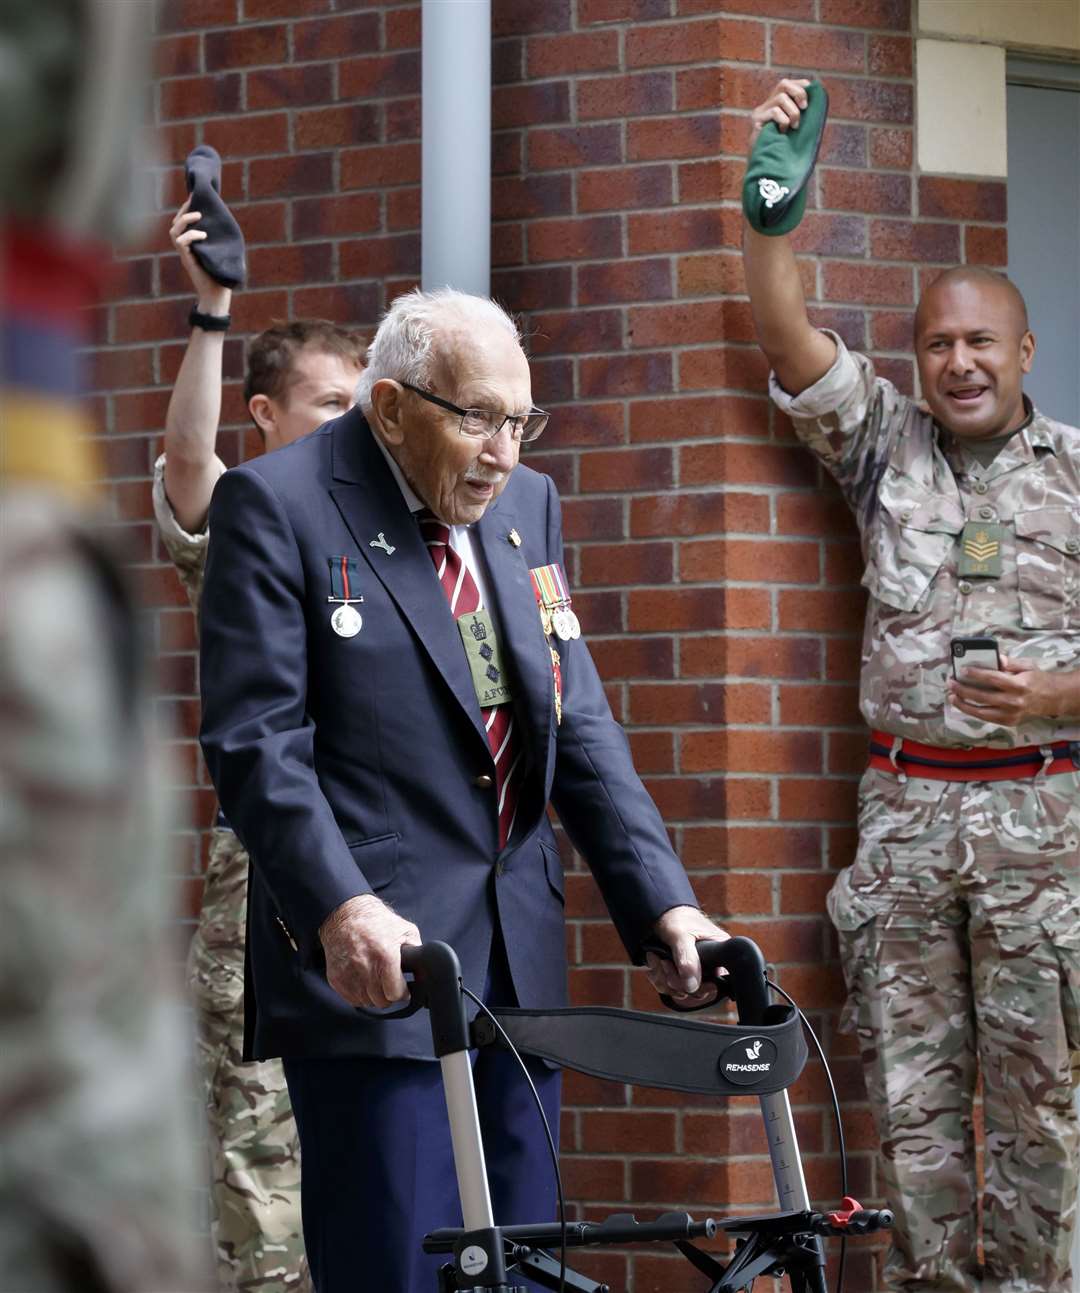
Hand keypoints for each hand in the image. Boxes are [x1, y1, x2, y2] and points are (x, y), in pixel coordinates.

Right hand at [169, 196, 231, 314]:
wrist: (217, 295)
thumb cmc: (222, 275)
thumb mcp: (223, 252)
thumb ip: (221, 239)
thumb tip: (229, 221)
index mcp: (193, 244)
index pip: (184, 223)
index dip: (187, 208)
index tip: (196, 196)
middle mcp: (186, 247)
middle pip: (175, 223)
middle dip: (184, 210)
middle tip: (195, 202)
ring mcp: (185, 253)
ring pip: (174, 230)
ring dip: (185, 220)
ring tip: (199, 215)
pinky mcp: (186, 260)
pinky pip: (180, 242)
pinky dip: (191, 235)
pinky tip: (203, 235)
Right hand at [319, 893, 420, 1008]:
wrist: (345, 914)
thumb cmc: (376, 921)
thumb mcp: (404, 930)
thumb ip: (416, 951)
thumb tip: (423, 972)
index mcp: (385, 955)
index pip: (395, 993)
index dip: (402, 992)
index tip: (403, 988)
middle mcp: (365, 967)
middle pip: (381, 1001)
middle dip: (388, 994)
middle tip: (389, 983)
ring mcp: (348, 973)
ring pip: (366, 1002)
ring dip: (373, 995)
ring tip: (376, 979)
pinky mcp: (336, 977)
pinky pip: (352, 999)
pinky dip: (359, 994)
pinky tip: (363, 980)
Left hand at [645, 906, 729, 1005]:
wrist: (659, 912)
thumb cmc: (676, 918)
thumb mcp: (681, 935)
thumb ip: (687, 960)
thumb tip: (692, 986)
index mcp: (719, 955)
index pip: (716, 984)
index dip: (699, 987)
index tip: (681, 974)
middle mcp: (710, 966)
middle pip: (696, 992)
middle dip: (675, 981)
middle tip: (664, 962)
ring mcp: (693, 971)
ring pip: (680, 991)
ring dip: (663, 977)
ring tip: (656, 958)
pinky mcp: (679, 973)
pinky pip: (669, 987)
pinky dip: (658, 976)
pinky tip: (653, 961)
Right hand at [749, 77, 811, 150]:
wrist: (767, 167)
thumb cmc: (785, 148)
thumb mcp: (796, 126)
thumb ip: (802, 112)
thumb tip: (817, 95)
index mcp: (775, 104)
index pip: (788, 84)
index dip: (801, 87)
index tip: (809, 101)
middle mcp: (766, 105)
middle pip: (783, 84)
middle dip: (798, 93)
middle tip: (805, 108)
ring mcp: (760, 112)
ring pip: (781, 98)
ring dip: (793, 112)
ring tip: (794, 127)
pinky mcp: (756, 120)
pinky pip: (775, 112)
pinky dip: (784, 121)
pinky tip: (782, 132)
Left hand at [948, 654, 1073, 725]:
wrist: (1052, 699)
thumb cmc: (1037, 680)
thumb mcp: (1027, 666)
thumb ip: (1010, 663)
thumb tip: (996, 658)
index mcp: (1019, 685)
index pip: (993, 679)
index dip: (976, 675)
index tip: (962, 670)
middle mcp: (1014, 702)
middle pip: (982, 697)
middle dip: (963, 690)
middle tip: (950, 683)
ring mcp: (1011, 715)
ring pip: (981, 712)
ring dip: (963, 705)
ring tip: (952, 697)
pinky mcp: (1008, 722)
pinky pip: (986, 718)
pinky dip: (973, 711)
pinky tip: (963, 704)